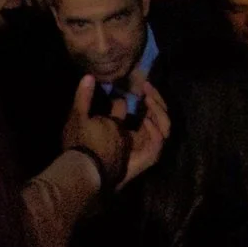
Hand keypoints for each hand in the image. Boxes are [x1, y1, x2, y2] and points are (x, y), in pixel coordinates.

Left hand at [62, 74, 167, 193]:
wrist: (86, 170)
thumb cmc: (83, 145)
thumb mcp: (82, 116)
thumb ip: (85, 97)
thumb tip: (88, 76)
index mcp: (132, 126)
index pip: (150, 109)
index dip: (149, 95)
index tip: (143, 83)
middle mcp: (144, 136)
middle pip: (160, 115)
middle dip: (157, 99)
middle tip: (147, 87)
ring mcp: (148, 147)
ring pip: (165, 126)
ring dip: (159, 110)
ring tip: (148, 99)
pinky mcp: (149, 157)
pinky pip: (160, 142)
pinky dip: (156, 130)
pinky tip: (146, 120)